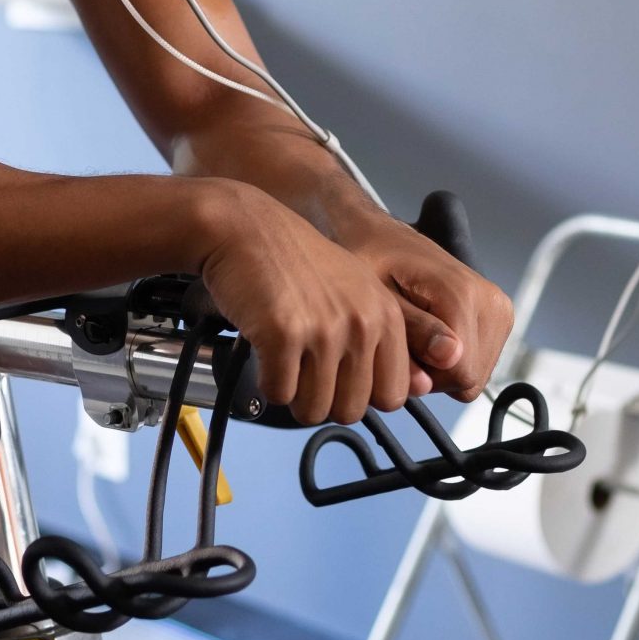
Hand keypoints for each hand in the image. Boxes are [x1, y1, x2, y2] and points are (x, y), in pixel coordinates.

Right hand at [196, 185, 418, 425]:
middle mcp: (362, 323)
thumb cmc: (294, 262)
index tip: (340, 380)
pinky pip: (279, 394)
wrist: (245, 228)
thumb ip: (376, 339)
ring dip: (293, 393)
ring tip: (285, 358)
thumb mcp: (357, 291)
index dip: (359, 395)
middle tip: (303, 368)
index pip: (392, 396)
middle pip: (351, 411)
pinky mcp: (284, 335)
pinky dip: (266, 381)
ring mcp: (324, 330)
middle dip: (322, 399)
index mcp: (386, 315)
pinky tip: (265, 351)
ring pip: (314, 409)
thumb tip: (387, 397)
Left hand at [338, 210, 512, 400]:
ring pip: (475, 376)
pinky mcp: (499, 318)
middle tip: (403, 343)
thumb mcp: (379, 297)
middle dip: (433, 375)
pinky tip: (429, 336)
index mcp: (464, 294)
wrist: (383, 237)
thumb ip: (413, 330)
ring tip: (414, 337)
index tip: (397, 352)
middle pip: (470, 379)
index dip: (423, 376)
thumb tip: (451, 357)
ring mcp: (499, 310)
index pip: (460, 374)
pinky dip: (452, 361)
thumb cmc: (372, 262)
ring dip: (441, 370)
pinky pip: (478, 364)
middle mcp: (492, 302)